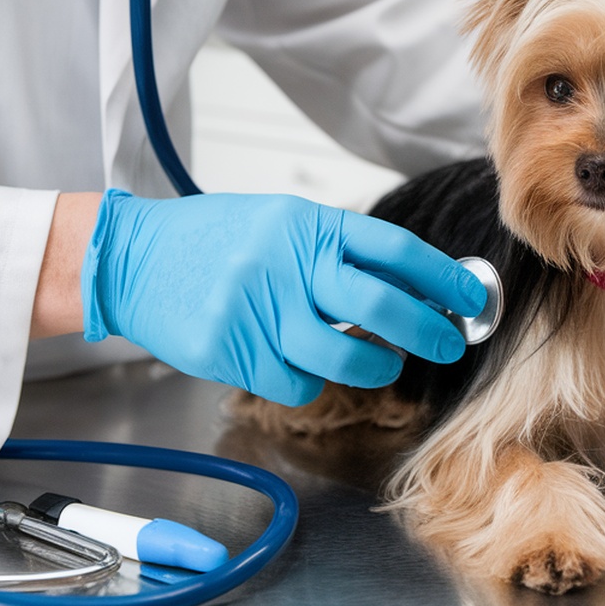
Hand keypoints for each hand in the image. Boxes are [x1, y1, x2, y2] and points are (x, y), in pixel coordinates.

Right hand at [82, 190, 485, 405]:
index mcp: (306, 223)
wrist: (132, 257)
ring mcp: (259, 309)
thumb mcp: (280, 222)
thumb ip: (338, 250)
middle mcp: (286, 263)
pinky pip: (295, 383)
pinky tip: (299, 363)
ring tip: (384, 363)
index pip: (393, 250)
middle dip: (428, 330)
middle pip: (381, 306)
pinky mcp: (233, 351)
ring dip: (376, 366)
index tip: (472, 297)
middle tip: (448, 344)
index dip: (442, 278)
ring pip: (343, 356)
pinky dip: (307, 381)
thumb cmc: (215, 240)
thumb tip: (416, 285)